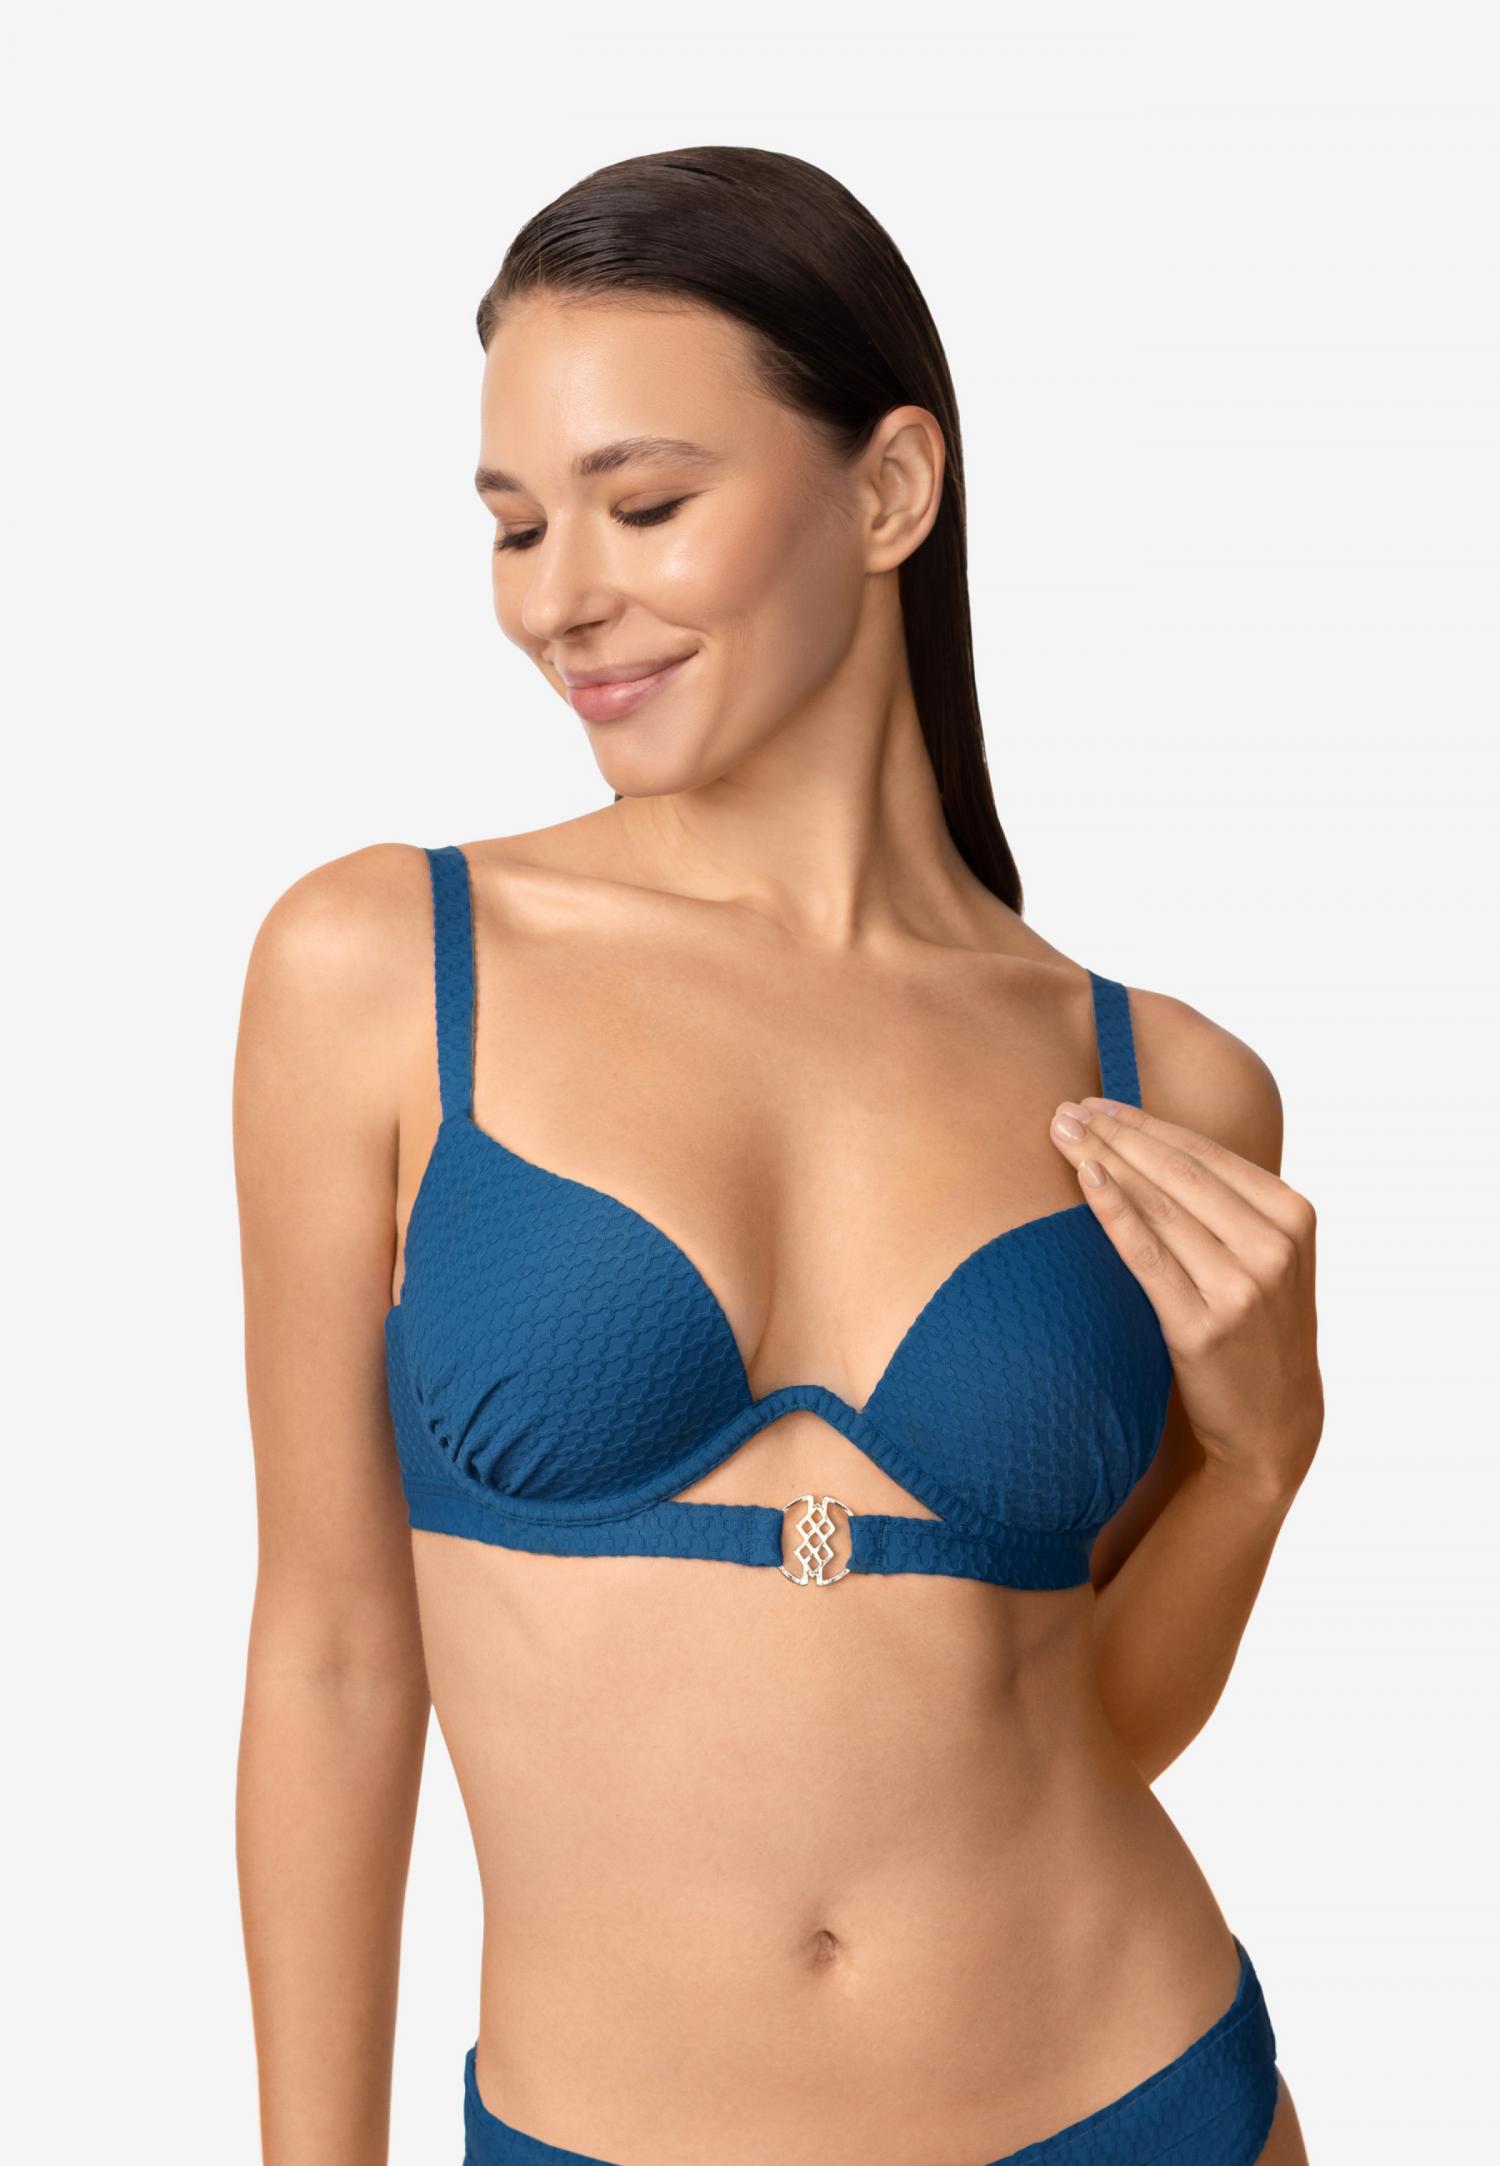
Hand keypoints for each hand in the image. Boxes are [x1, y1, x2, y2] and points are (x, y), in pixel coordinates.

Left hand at [1048, 1095, 1321, 1502]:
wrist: (1274, 1421)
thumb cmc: (1256, 1327)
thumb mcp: (1267, 1256)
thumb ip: (1229, 1205)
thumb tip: (1148, 1142)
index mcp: (1293, 1214)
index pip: (1205, 1153)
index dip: (1145, 1123)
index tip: (1096, 1103)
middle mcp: (1273, 1246)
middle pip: (1177, 1173)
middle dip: (1115, 1134)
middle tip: (1065, 1110)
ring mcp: (1242, 1287)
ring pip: (1159, 1207)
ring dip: (1104, 1161)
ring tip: (1061, 1133)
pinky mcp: (1203, 1327)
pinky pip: (1147, 1256)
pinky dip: (1113, 1212)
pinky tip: (1085, 1179)